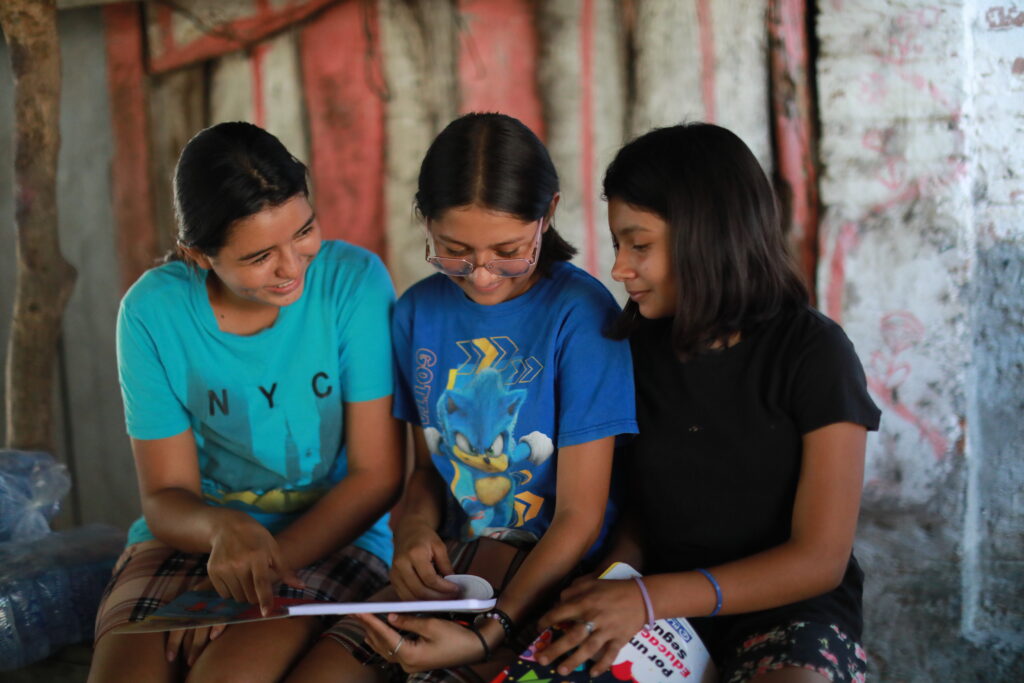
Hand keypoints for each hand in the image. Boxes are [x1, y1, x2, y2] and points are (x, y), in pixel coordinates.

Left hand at [165, 579, 225, 664]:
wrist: (230, 565)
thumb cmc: (213, 584)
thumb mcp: (199, 594)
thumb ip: (190, 609)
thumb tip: (179, 629)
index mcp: (189, 601)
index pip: (178, 624)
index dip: (172, 642)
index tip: (170, 657)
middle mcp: (199, 601)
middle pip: (189, 629)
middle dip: (187, 649)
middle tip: (188, 663)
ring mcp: (213, 600)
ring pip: (202, 626)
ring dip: (198, 645)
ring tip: (195, 660)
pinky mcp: (228, 598)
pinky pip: (222, 614)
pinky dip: (218, 625)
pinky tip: (214, 637)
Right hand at [206, 512, 304, 615]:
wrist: (228, 526)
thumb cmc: (256, 537)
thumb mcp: (273, 548)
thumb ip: (285, 570)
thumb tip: (301, 586)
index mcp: (257, 556)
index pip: (261, 582)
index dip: (264, 599)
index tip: (265, 613)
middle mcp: (239, 563)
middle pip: (249, 595)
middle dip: (255, 596)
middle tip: (256, 583)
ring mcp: (224, 568)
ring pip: (237, 597)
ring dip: (243, 594)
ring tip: (245, 577)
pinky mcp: (213, 571)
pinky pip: (224, 594)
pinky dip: (230, 591)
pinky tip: (233, 576)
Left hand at [352, 612, 492, 672]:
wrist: (474, 648)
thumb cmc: (456, 636)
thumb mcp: (432, 625)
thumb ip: (408, 621)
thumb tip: (390, 617)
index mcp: (410, 656)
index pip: (385, 636)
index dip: (371, 622)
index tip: (359, 611)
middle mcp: (407, 664)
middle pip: (381, 645)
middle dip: (368, 627)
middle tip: (356, 612)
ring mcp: (411, 664)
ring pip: (385, 649)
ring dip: (374, 634)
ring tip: (363, 620)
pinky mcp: (415, 660)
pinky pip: (394, 650)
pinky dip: (384, 639)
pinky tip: (377, 632)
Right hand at [389, 522, 459, 600]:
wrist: (408, 531)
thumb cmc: (425, 538)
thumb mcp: (439, 547)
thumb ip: (446, 566)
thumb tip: (452, 585)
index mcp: (414, 553)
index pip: (429, 578)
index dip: (444, 588)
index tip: (455, 590)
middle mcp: (401, 564)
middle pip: (419, 590)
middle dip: (437, 598)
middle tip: (451, 598)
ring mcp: (394, 573)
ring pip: (411, 597)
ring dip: (428, 603)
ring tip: (442, 600)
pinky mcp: (392, 579)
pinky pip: (405, 596)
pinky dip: (418, 601)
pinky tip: (430, 599)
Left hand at [537, 578, 646, 676]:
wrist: (642, 596)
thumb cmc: (613, 588)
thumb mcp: (591, 581)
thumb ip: (573, 589)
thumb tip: (559, 601)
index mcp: (585, 602)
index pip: (561, 613)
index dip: (547, 620)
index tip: (538, 629)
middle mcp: (594, 618)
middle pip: (572, 636)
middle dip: (555, 649)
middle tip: (541, 659)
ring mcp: (607, 630)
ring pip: (588, 648)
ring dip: (573, 661)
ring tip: (560, 671)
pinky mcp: (620, 639)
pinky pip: (610, 654)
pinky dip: (601, 665)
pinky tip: (592, 673)